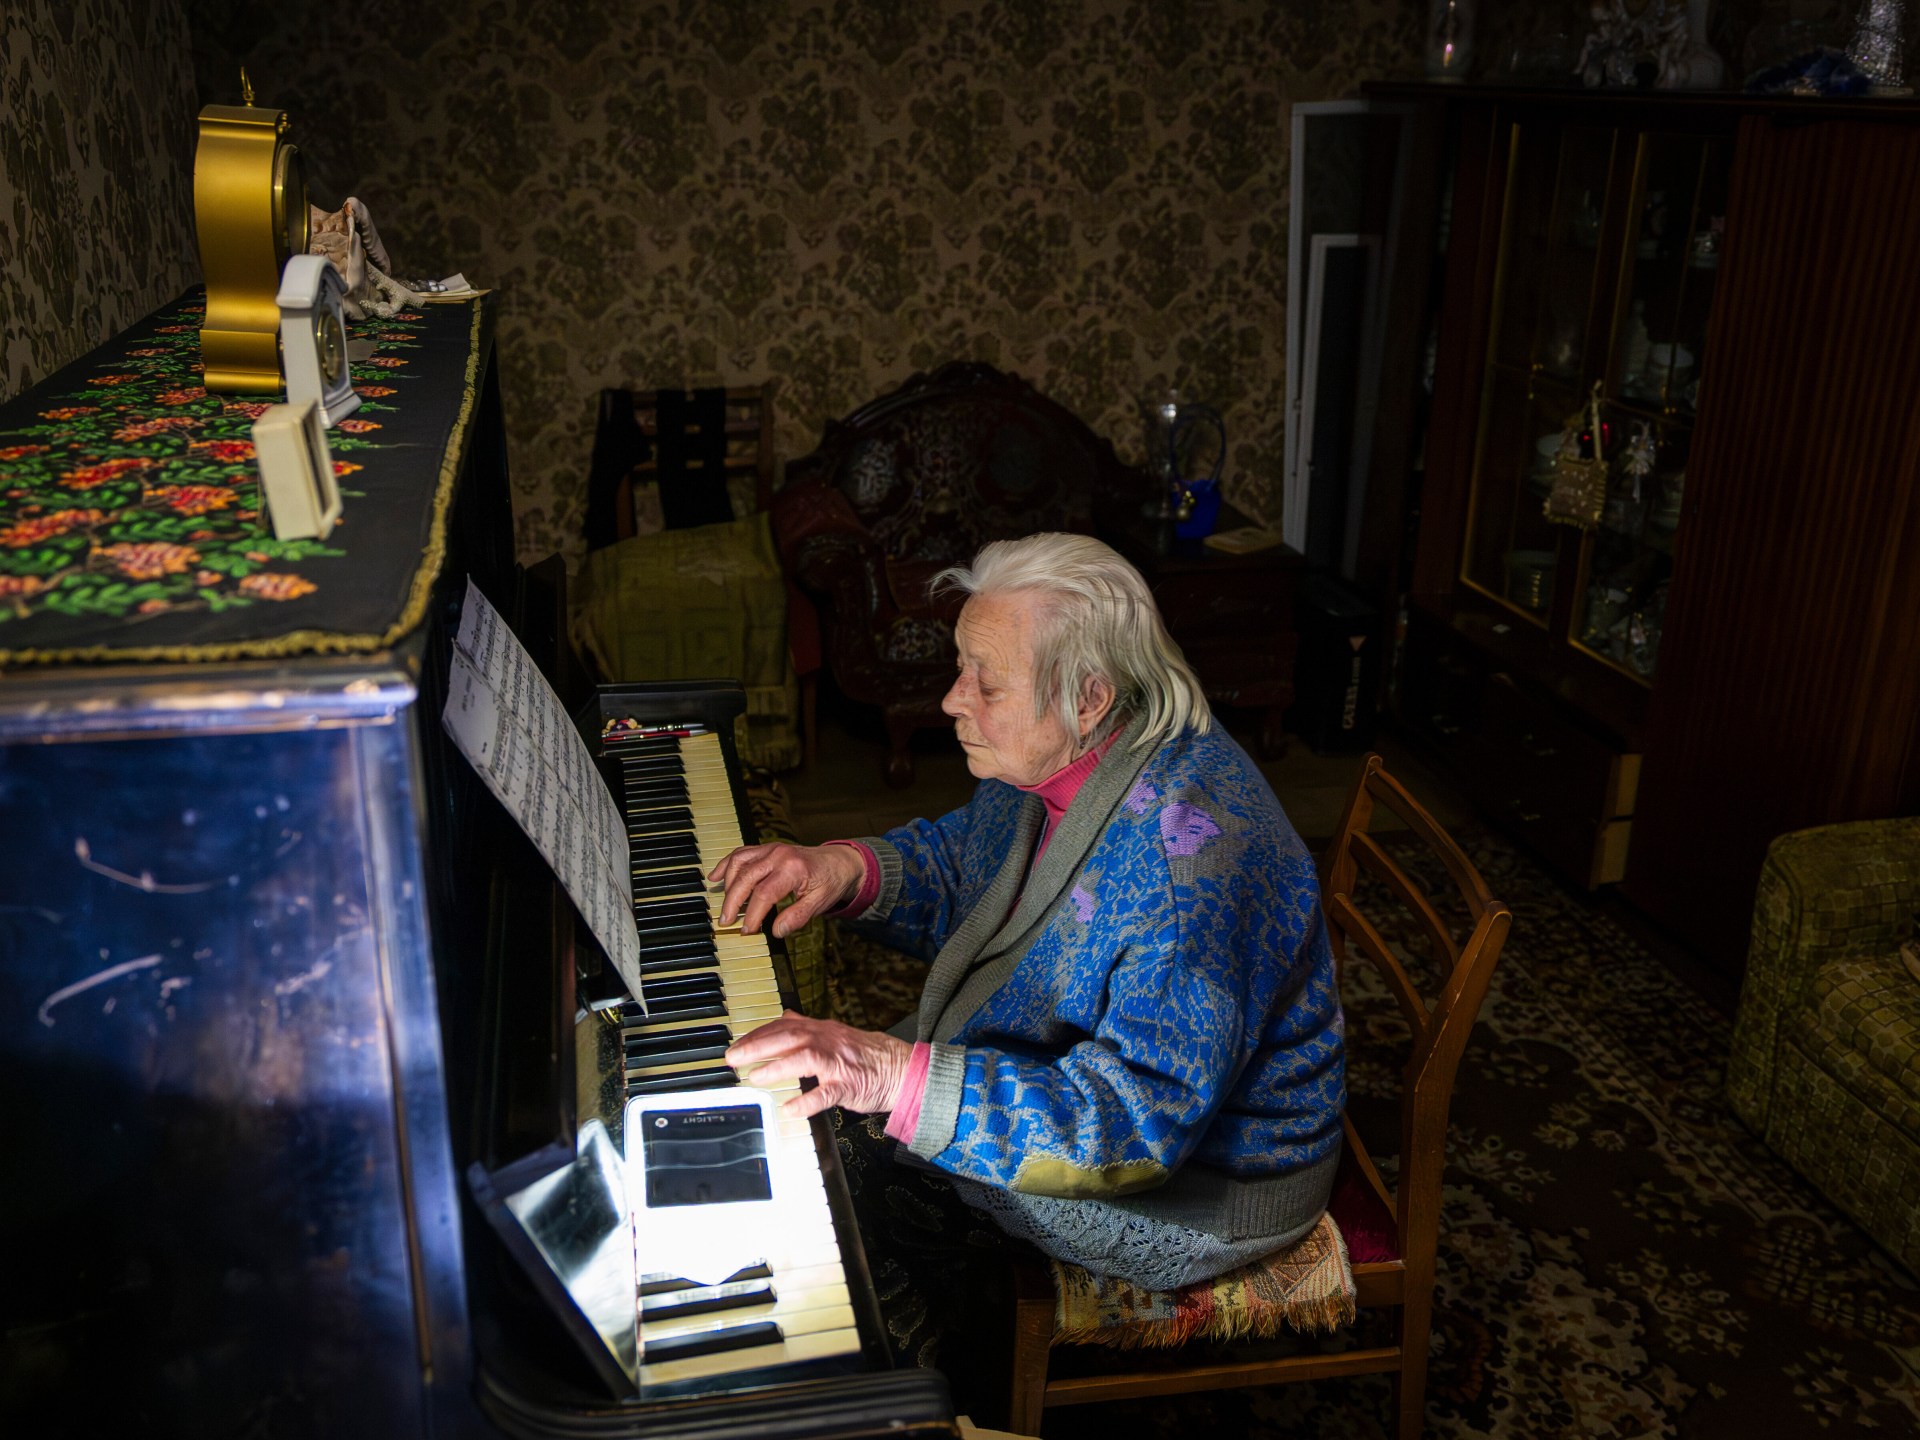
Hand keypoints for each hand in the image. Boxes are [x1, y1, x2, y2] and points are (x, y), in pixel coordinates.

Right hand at [707, 841, 864, 937]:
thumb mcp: (820, 903)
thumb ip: (797, 917)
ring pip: (739, 863)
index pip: (764, 893)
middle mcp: (778, 855)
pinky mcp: (765, 848)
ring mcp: (770, 849)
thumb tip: (776, 931)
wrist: (838, 862)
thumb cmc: (828, 882)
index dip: (752, 914)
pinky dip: (725, 865)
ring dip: (728, 885)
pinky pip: (740, 853)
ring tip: (725, 907)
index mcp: (793, 869)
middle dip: (732, 902)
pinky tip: (715, 878)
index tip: (747, 930)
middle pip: (746, 878)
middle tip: (726, 922)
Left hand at [726, 1011, 911, 1118]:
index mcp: (821, 1030)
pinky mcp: (848, 1086)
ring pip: (805, 1059)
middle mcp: (827, 1042)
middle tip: (734, 1058)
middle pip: (789, 1038)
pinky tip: (790, 1108)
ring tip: (756, 1077)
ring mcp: (838, 1064)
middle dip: (758, 1046)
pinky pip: (826, 1093)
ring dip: (778, 1067)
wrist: (898, 1068)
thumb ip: (809, 1027)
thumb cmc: (864, 1054)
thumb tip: (785, 1016)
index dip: (757, 1035)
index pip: (783, 1027)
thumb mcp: (834, 1034)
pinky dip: (806, 1101)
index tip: (736, 1045)